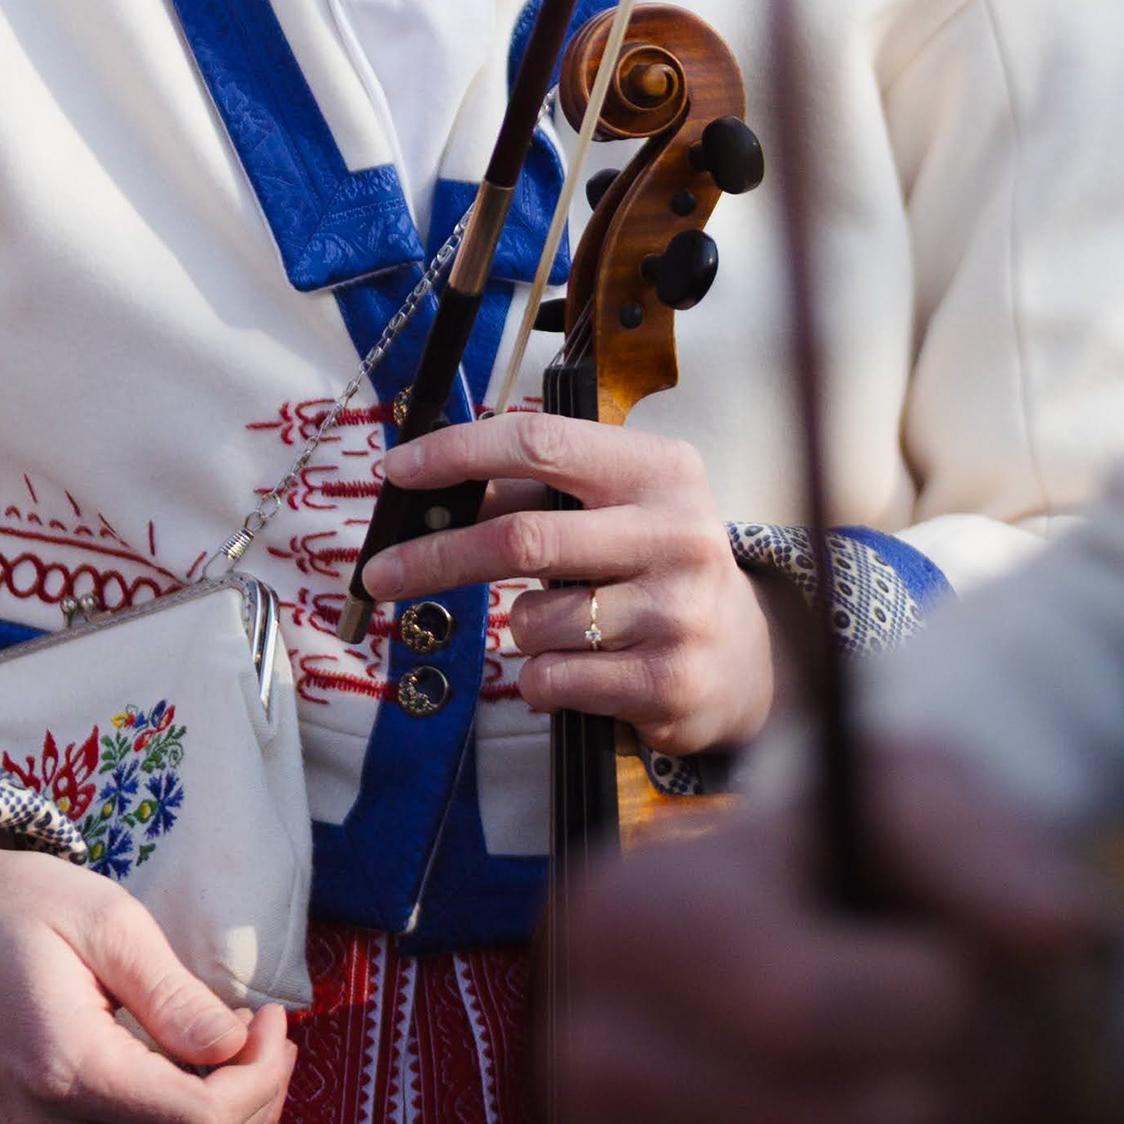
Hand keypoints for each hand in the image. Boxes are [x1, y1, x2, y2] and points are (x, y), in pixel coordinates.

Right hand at [0, 844, 295, 1123]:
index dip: (261, 1079)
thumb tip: (237, 1047)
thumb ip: (175, 996)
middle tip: (270, 1039)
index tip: (271, 1017)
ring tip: (247, 1066)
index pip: (202, 1122)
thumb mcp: (108, 921)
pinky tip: (209, 1105)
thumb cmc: (16, 908)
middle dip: (258, 1107)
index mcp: (67, 1072)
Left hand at [366, 409, 776, 754]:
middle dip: (435, 557)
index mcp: (660, 470)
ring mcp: (677, 610)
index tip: (397, 469)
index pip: (542, 442)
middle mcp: (677, 533)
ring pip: (531, 620)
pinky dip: (542, 680)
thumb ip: (534, 493)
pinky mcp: (667, 681)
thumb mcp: (615, 509)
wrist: (744, 657)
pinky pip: (550, 680)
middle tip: (379, 573)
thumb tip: (427, 489)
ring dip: (521, 629)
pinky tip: (584, 672)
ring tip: (568, 629)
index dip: (459, 452)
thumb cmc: (654, 569)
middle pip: (522, 538)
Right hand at [545, 736, 1099, 1123]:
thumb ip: (984, 848)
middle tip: (950, 1034)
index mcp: (621, 915)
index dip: (935, 999)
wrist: (821, 992)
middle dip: (958, 1082)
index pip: (807, 1008)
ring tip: (911, 1083)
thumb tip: (1060, 927)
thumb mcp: (917, 805)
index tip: (955, 964)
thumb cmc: (869, 884)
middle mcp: (583, 1058)